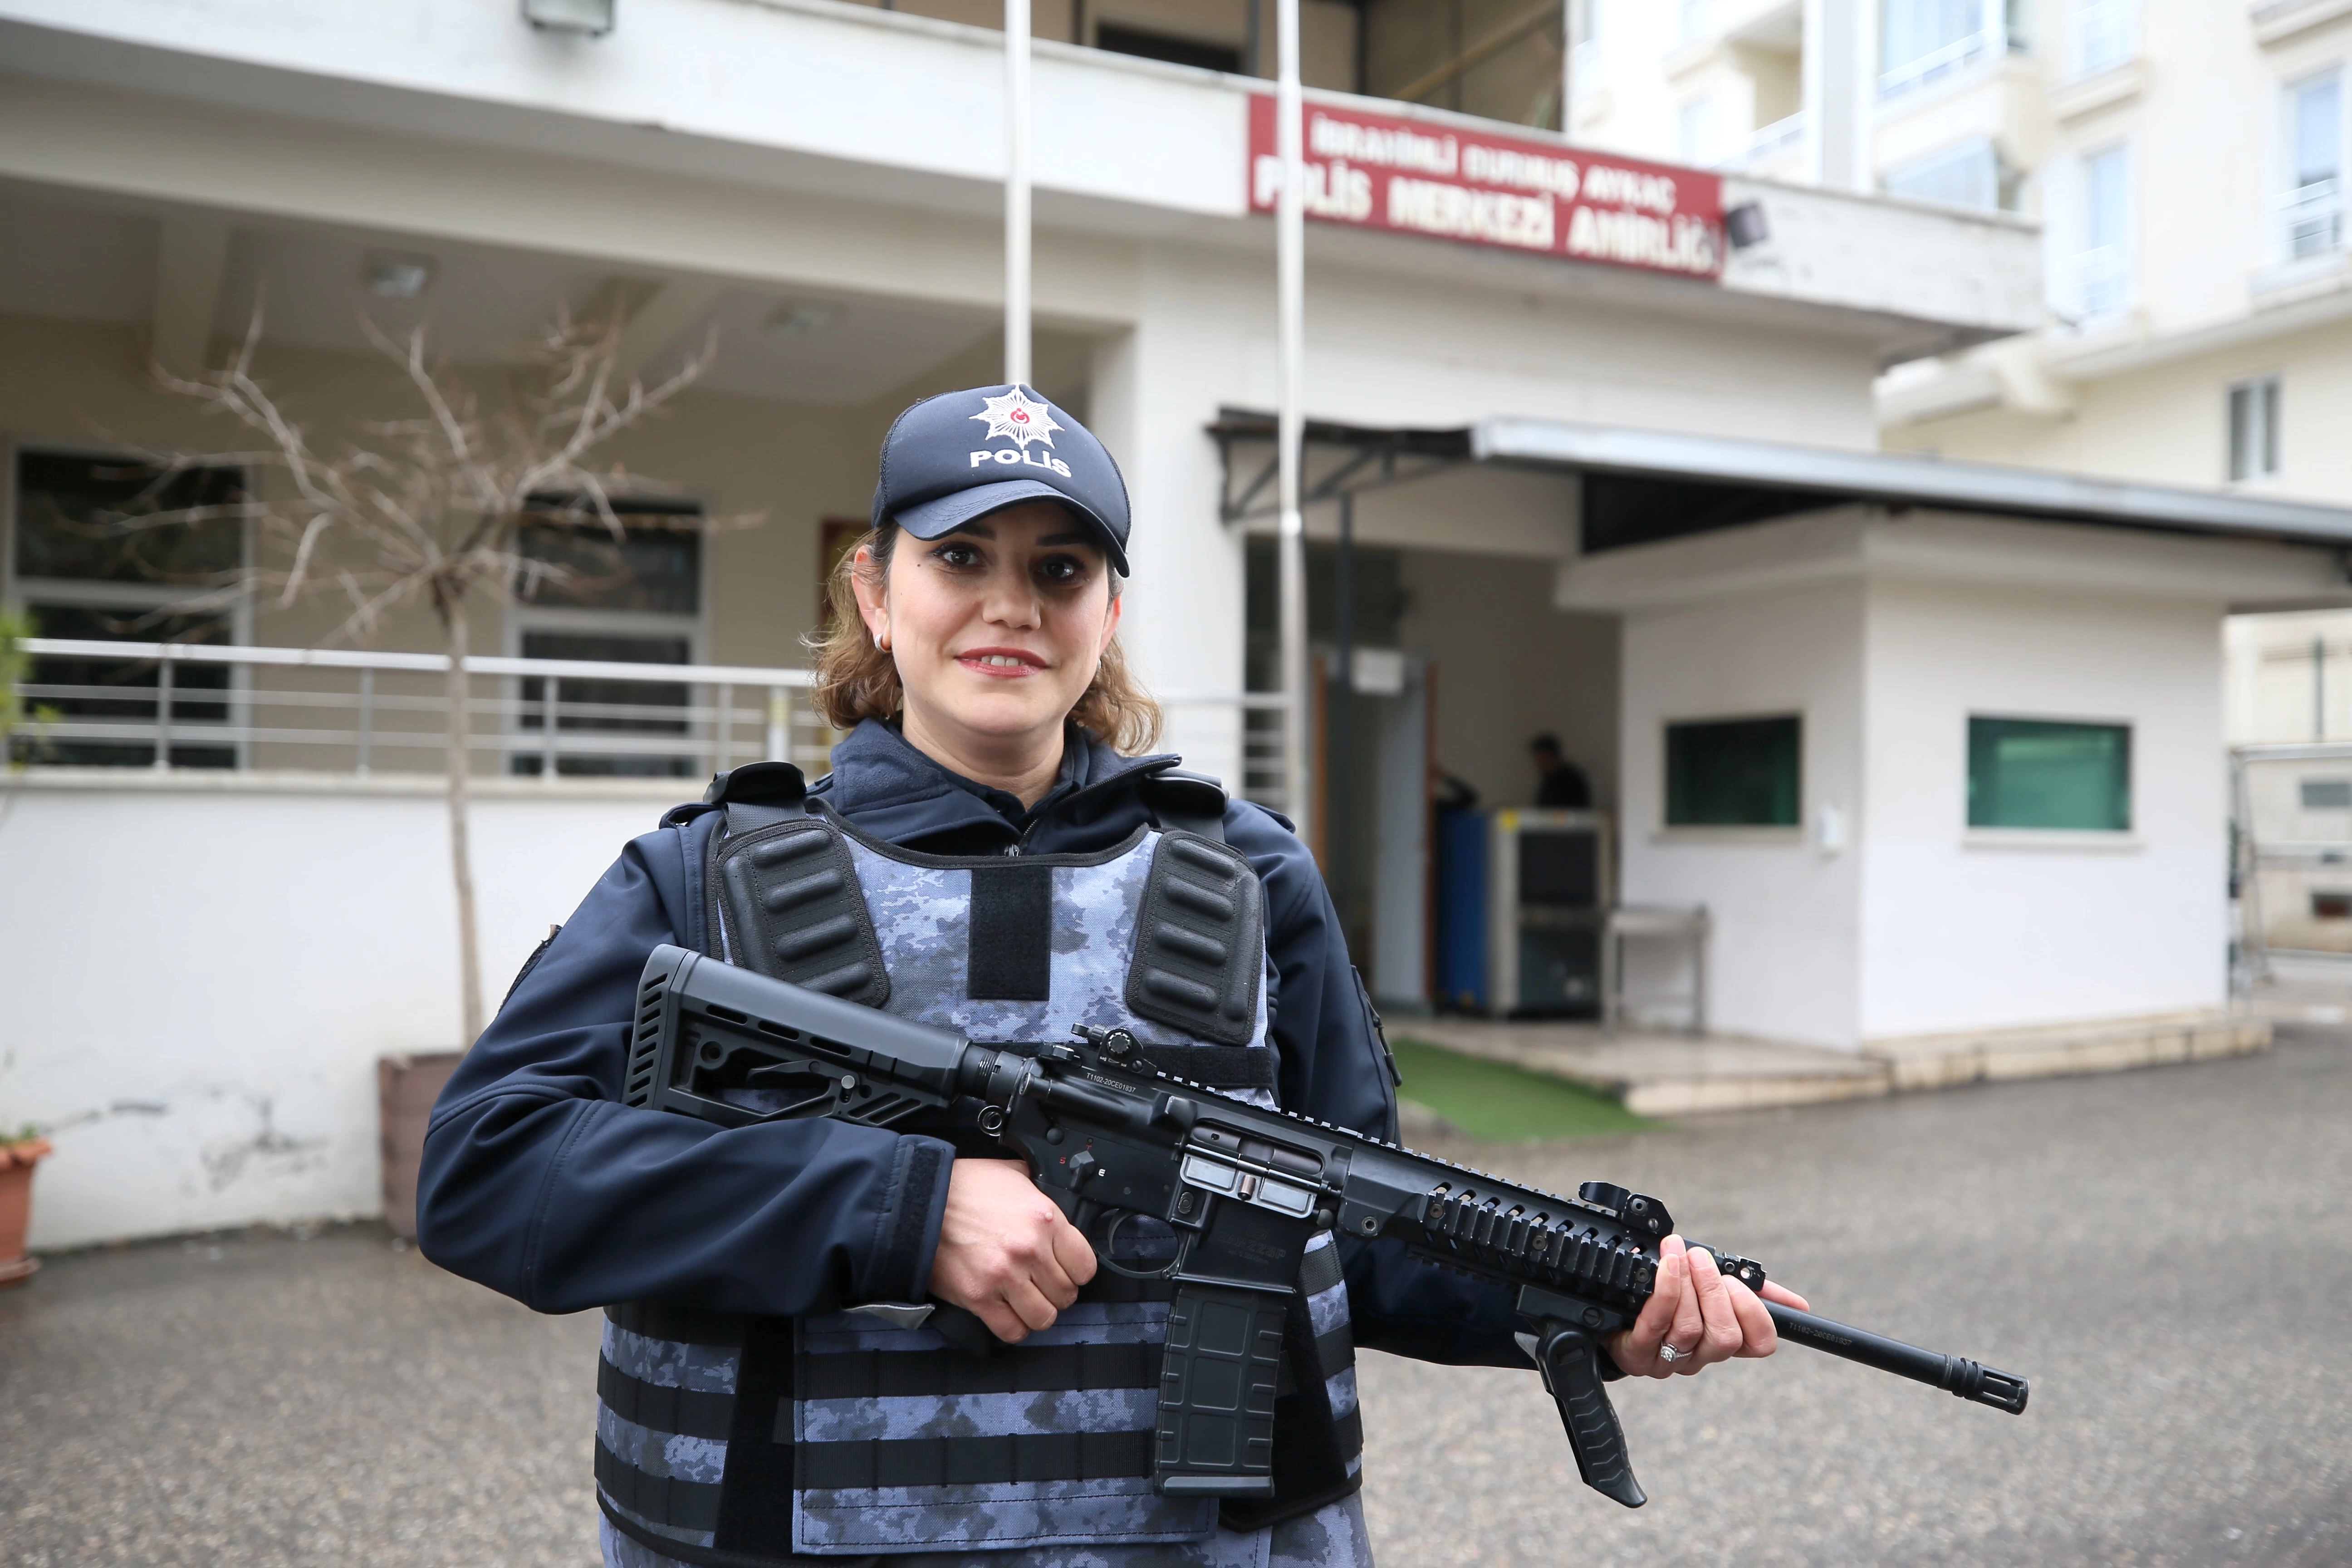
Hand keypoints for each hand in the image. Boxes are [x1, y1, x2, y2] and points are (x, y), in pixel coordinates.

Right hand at [926, 1157, 1096, 1342]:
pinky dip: (1012, 1327)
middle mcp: (1029, 1250)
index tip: (1066, 1270)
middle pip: (1066, 1294)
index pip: (1085, 1266)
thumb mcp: (1013, 1174)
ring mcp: (1004, 1276)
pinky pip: (1012, 1330)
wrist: (920, 1201)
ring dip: (1036, 1312)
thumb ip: (1041, 1191)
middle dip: (1055, 1292)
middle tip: (1040, 1285)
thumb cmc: (963, 1187)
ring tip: (1025, 1301)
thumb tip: (1057, 1200)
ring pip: (1044, 1318)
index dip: (1076, 1271)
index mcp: (1045, 1219)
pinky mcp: (979, 1297)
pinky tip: (1006, 1312)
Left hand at [1605, 1234, 1810, 1378]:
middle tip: (1701, 1259)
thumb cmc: (1670, 1297)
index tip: (1738, 1282)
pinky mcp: (1637, 1355)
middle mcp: (1700, 1356)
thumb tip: (1800, 1306)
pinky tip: (1666, 1265)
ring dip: (1686, 1285)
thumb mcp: (1714, 1287)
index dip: (1755, 1313)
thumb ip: (1754, 1291)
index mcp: (1725, 1341)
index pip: (1761, 1344)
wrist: (1614, 1313)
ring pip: (1690, 1330)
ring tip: (1678, 1255)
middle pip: (1725, 1336)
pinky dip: (1664, 1291)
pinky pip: (1656, 1325)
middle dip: (1716, 1291)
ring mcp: (1668, 1360)